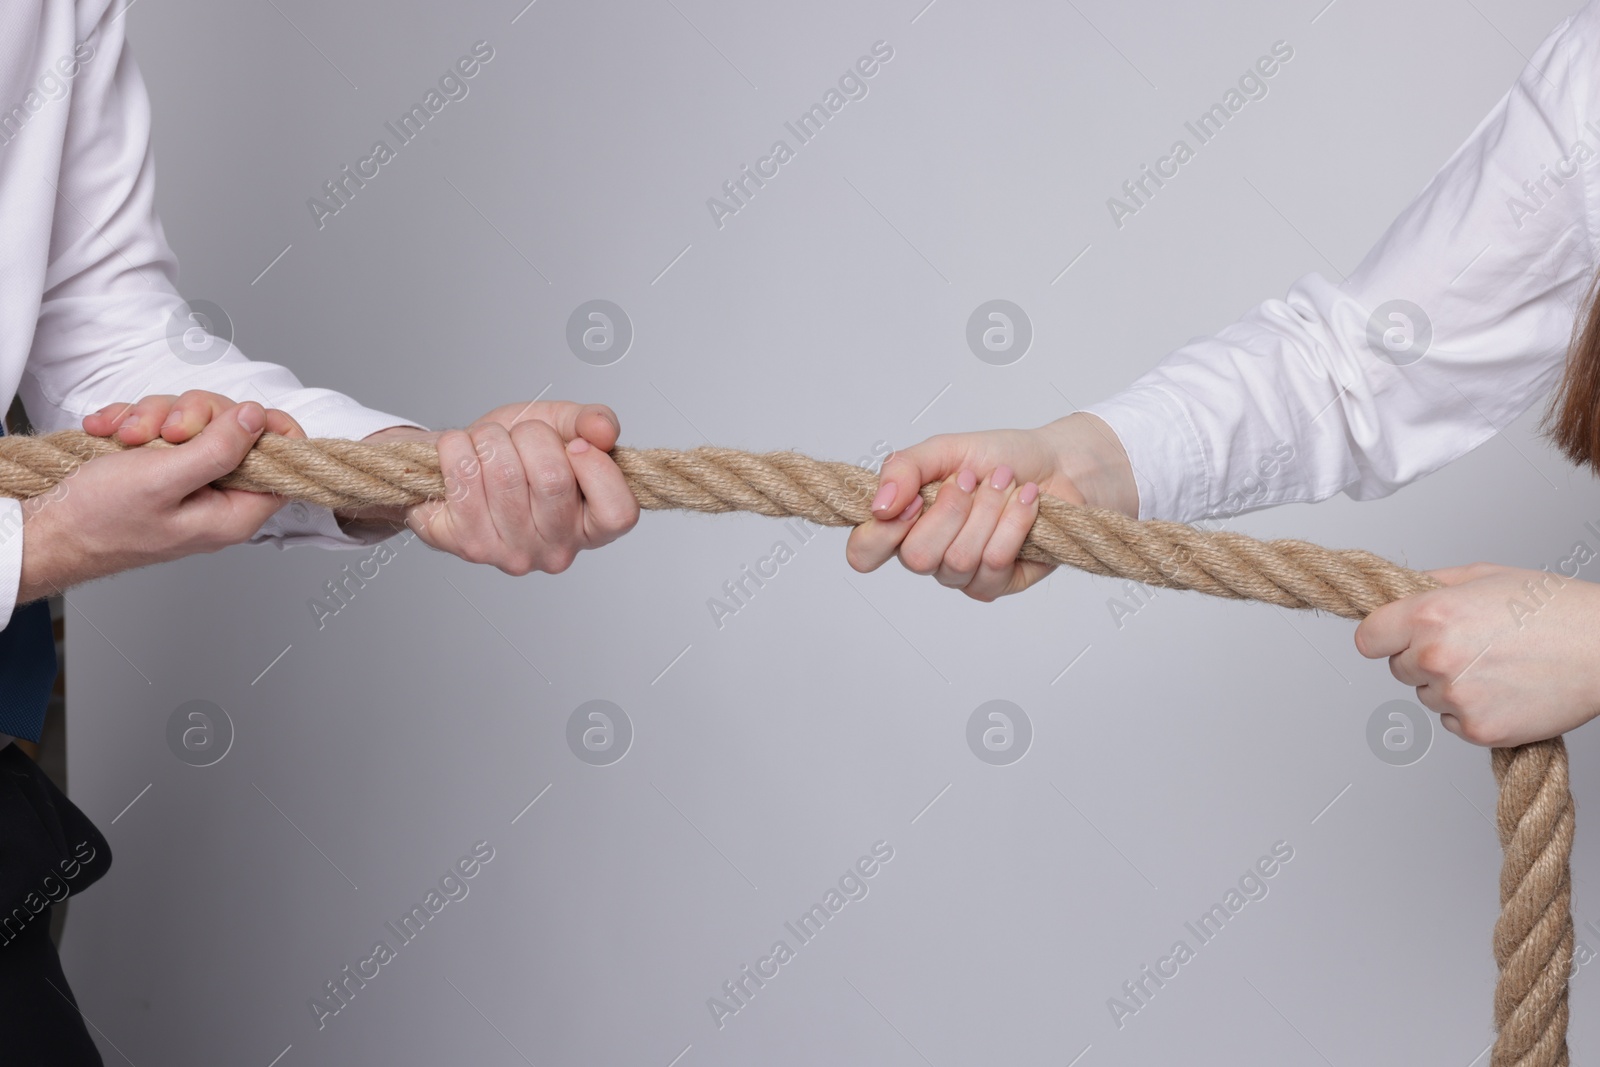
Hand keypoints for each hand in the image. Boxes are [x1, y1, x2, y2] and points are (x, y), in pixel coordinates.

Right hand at [19, 401, 289, 601]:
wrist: (46, 528)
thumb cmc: (99, 519)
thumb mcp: (164, 479)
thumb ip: (219, 450)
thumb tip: (258, 419)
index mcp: (234, 512)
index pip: (282, 464)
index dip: (269, 430)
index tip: (241, 412)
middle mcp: (217, 498)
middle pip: (236, 432)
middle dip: (193, 417)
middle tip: (163, 433)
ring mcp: (187, 482)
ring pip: (194, 423)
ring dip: (155, 418)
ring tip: (124, 437)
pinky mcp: (158, 469)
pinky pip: (161, 428)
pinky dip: (134, 422)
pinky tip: (110, 432)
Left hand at [351, 400, 638, 574]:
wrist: (462, 464)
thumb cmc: (516, 451)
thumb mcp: (562, 427)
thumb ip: (591, 422)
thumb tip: (604, 431)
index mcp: (591, 528)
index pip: (617, 513)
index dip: (597, 469)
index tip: (575, 445)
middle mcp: (556, 551)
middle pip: (552, 479)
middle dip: (532, 436)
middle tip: (522, 436)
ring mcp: (511, 554)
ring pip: (503, 474)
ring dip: (491, 438)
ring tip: (489, 443)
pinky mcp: (467, 545)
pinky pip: (464, 477)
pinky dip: (457, 446)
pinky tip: (461, 451)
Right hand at [845, 413, 1135, 600]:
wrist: (1059, 465)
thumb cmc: (999, 456)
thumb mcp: (945, 449)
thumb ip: (903, 468)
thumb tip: (878, 504)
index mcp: (903, 522)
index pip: (864, 552)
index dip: (882, 533)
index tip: (914, 500)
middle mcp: (927, 554)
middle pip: (915, 558)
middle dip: (952, 510)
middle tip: (973, 479)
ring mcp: (961, 574)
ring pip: (958, 560)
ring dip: (987, 511)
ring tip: (1004, 483)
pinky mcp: (997, 584)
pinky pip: (994, 565)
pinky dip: (1014, 525)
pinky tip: (1026, 502)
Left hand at [1354, 562, 1599, 745]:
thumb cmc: (1554, 608)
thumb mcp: (1485, 576)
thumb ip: (1433, 585)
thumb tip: (1400, 591)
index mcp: (1429, 616)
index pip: (1367, 638)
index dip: (1382, 636)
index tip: (1394, 638)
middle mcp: (1435, 657)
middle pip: (1397, 668)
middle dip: (1422, 658)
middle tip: (1471, 646)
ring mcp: (1456, 697)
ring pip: (1425, 696)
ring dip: (1447, 686)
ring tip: (1495, 666)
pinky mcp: (1477, 729)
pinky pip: (1451, 722)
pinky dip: (1470, 712)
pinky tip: (1504, 690)